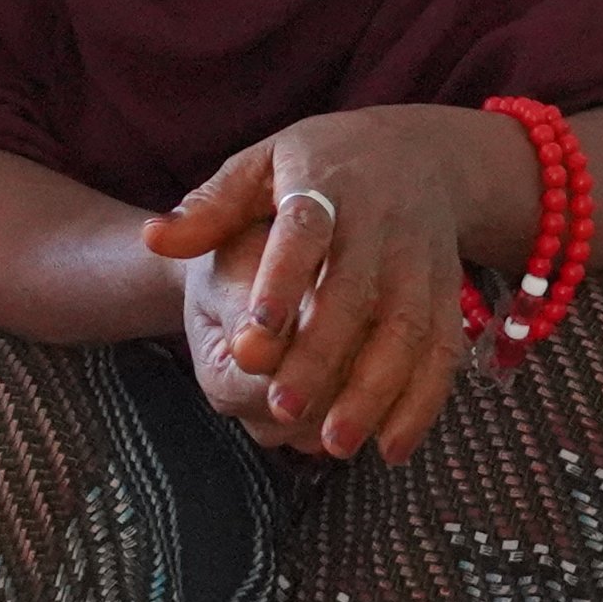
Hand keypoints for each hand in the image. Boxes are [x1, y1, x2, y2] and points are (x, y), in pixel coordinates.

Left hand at [143, 106, 508, 463]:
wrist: (421, 153)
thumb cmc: (320, 163)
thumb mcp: (262, 164)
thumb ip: (210, 208)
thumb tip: (154, 239)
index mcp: (326, 186)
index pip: (304, 233)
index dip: (281, 283)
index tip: (252, 339)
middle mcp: (381, 226)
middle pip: (355, 295)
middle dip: (322, 356)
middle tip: (282, 410)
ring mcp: (420, 262)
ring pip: (405, 332)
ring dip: (375, 392)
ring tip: (334, 443)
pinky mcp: (448, 294)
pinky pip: (443, 352)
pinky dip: (422, 402)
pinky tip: (389, 448)